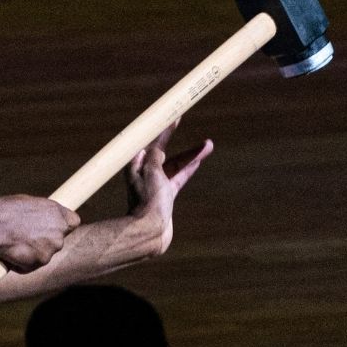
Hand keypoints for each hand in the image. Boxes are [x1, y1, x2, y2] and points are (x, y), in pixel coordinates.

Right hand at [0, 195, 80, 272]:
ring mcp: (52, 247)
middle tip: (24, 236)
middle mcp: (59, 230)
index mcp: (56, 212)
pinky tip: (10, 253)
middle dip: (44, 240)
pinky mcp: (42, 261)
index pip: (73, 221)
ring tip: (13, 243)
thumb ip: (39, 213)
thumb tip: (40, 219)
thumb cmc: (3, 213)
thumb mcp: (25, 204)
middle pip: (57, 240)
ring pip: (44, 253)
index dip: (62, 225)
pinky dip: (23, 262)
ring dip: (32, 252)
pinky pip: (33, 264)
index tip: (53, 227)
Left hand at [125, 119, 213, 254]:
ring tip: (208, 145)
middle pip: (167, 153)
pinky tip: (198, 161)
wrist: (150, 231)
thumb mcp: (151, 173)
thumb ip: (154, 158)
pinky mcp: (165, 196)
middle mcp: (145, 174)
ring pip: (176, 165)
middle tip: (200, 133)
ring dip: (191, 156)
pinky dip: (188, 169)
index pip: (152, 143)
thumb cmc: (148, 201)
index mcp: (137, 166)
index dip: (164, 130)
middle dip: (184, 143)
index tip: (174, 116)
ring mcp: (156, 185)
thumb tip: (154, 149)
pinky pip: (178, 177)